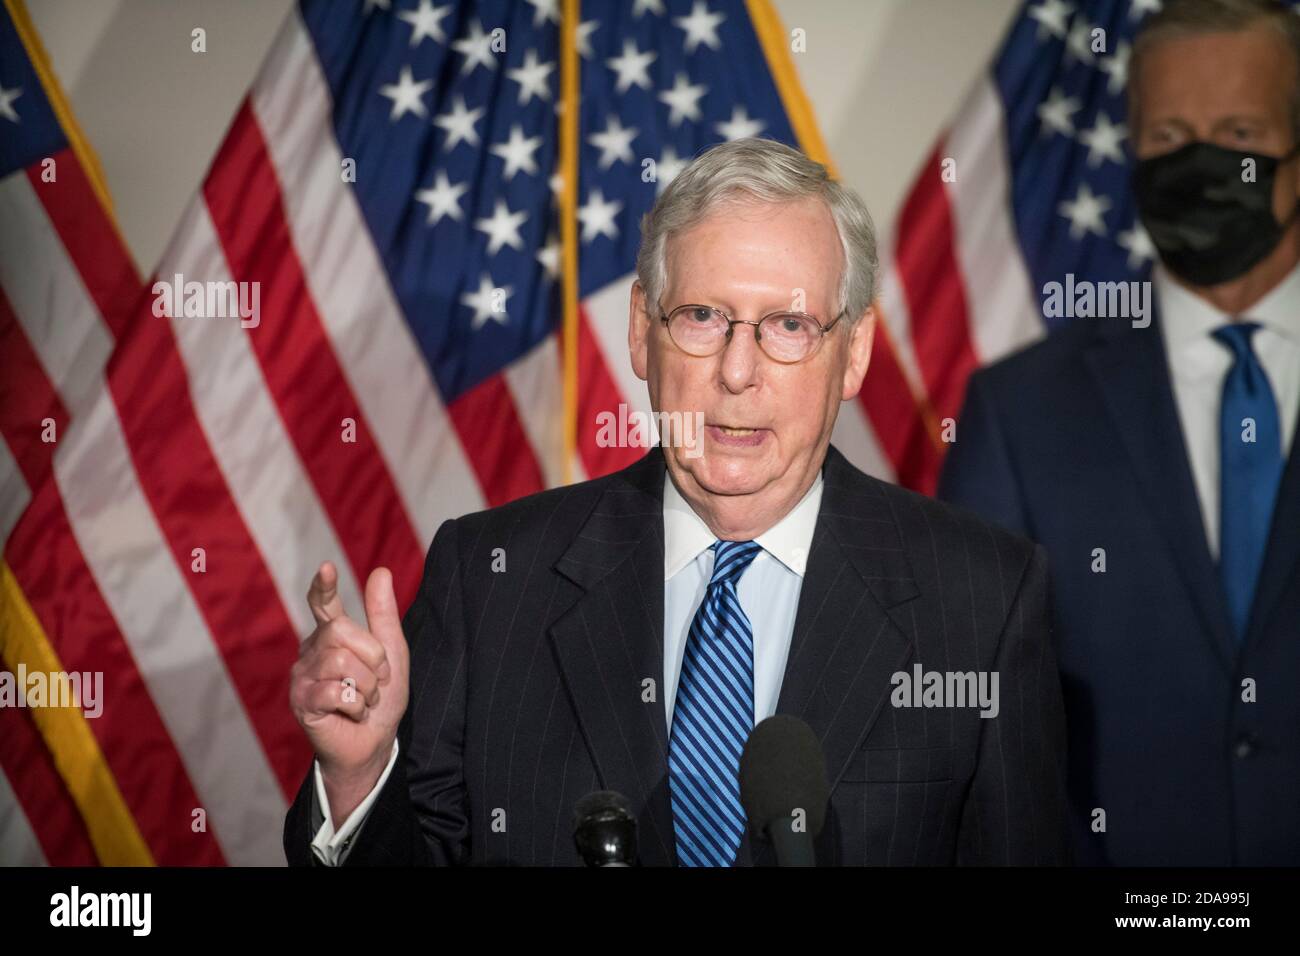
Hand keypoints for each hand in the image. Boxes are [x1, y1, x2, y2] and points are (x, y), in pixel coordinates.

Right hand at [290, 562, 408, 821]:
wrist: (374, 744)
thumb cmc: (381, 699)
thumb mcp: (392, 654)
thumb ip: (384, 616)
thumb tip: (381, 571)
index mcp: (333, 635)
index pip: (323, 603)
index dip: (323, 586)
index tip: (327, 568)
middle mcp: (312, 650)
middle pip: (340, 632)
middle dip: (372, 657)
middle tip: (377, 680)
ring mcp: (302, 676)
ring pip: (340, 662)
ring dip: (367, 686)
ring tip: (365, 700)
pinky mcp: (301, 701)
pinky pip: (334, 692)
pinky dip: (356, 706)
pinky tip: (352, 714)